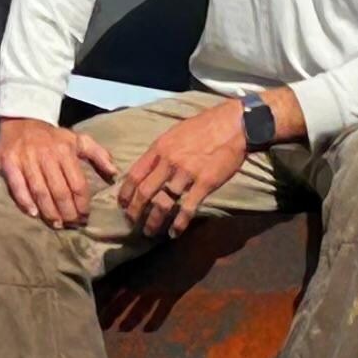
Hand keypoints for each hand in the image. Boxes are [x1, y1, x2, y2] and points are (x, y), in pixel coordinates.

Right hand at [0, 115, 115, 229]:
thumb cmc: (52, 136)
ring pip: (40, 191)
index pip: (77, 183)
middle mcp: (47, 156)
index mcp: (65, 151)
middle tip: (71, 224)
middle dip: (67, 211)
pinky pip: (17, 186)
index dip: (82, 203)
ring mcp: (27, 159)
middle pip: (59, 191)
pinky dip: (25, 201)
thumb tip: (114, 172)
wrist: (21, 120)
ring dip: (49, 211)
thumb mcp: (78, 139)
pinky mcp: (9, 163)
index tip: (85, 216)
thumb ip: (98, 154)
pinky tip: (34, 213)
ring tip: (56, 223)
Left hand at [115, 96, 255, 239]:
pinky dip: (179, 223)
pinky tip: (174, 233)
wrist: (234, 124)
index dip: (126, 193)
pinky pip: (187, 208)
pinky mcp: (205, 183)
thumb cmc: (205, 126)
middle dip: (135, 211)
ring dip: (154, 221)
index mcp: (160, 148)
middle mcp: (169, 162)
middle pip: (145, 192)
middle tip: (132, 223)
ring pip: (163, 203)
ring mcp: (187, 173)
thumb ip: (161, 150)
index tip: (123, 205)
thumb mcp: (175, 133)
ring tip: (150, 232)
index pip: (135, 174)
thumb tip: (149, 165)